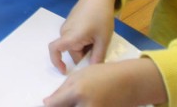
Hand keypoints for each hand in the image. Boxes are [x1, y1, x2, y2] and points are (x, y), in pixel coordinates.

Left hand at [44, 58, 167, 106]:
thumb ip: (62, 90)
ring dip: (73, 106)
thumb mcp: (79, 76)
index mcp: (78, 91)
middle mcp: (86, 106)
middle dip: (62, 106)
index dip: (49, 105)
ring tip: (77, 100)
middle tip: (66, 100)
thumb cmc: (103, 74)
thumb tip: (47, 102)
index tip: (47, 103)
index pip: (54, 105)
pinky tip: (84, 103)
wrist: (129, 82)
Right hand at [48, 0, 118, 73]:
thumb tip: (91, 71)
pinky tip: (94, 35)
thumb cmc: (101, 17)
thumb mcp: (103, 40)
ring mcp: (67, 26)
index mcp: (71, 36)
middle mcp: (65, 31)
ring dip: (84, 48)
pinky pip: (74, 38)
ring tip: (98, 41)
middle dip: (83, 56)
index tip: (65, 71)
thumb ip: (97, 57)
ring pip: (73, 45)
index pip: (55, 50)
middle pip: (70, 51)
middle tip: (99, 52)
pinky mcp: (70, 23)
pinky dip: (83, 41)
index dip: (56, 62)